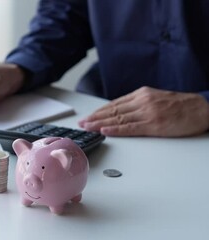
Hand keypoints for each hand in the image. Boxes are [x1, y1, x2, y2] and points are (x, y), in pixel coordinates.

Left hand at [79, 87, 208, 136]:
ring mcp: (147, 113)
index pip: (114, 104)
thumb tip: (120, 113)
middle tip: (82, 123)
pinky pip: (131, 128)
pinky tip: (105, 131)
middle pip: (113, 111)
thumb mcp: (155, 98)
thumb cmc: (179, 105)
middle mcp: (142, 102)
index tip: (88, 117)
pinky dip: (116, 130)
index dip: (99, 111)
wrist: (202, 108)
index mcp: (141, 94)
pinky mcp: (154, 124)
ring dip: (100, 124)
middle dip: (95, 118)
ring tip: (87, 128)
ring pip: (118, 119)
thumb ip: (138, 104)